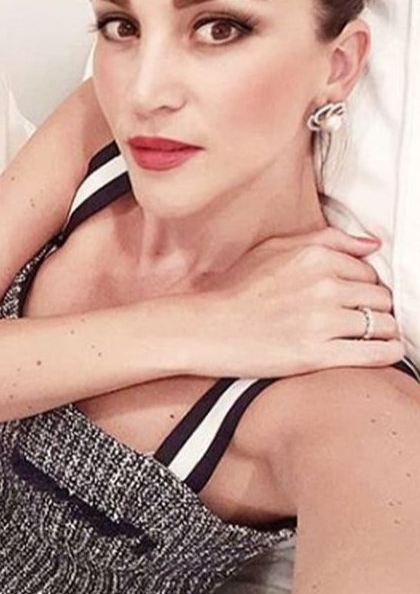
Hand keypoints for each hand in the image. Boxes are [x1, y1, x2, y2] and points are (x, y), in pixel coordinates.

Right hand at [186, 227, 403, 378]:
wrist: (206, 328)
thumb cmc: (236, 289)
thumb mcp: (275, 248)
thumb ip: (327, 240)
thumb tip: (372, 244)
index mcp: (314, 256)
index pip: (368, 271)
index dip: (365, 286)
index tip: (356, 299)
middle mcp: (323, 285)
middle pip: (380, 297)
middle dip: (376, 308)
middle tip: (362, 318)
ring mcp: (321, 321)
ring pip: (383, 324)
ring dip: (384, 331)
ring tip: (375, 336)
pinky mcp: (317, 354)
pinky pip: (374, 353)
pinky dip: (388, 353)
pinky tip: (387, 351)